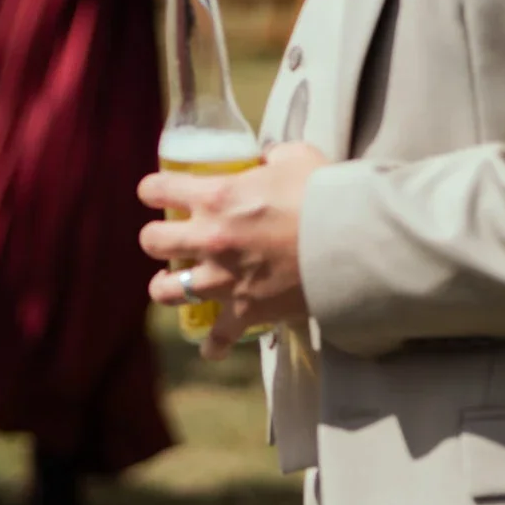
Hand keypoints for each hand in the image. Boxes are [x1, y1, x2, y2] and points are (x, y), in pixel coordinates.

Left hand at [139, 142, 328, 358]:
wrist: (352, 241)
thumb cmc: (323, 194)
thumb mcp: (294, 158)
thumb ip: (272, 156)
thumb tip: (268, 158)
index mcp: (214, 196)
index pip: (157, 190)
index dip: (151, 191)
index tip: (154, 194)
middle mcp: (209, 238)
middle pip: (152, 242)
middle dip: (155, 239)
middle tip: (166, 240)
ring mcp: (224, 278)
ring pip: (168, 290)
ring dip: (166, 287)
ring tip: (171, 285)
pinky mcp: (247, 309)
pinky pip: (220, 335)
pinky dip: (213, 344)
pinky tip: (209, 349)